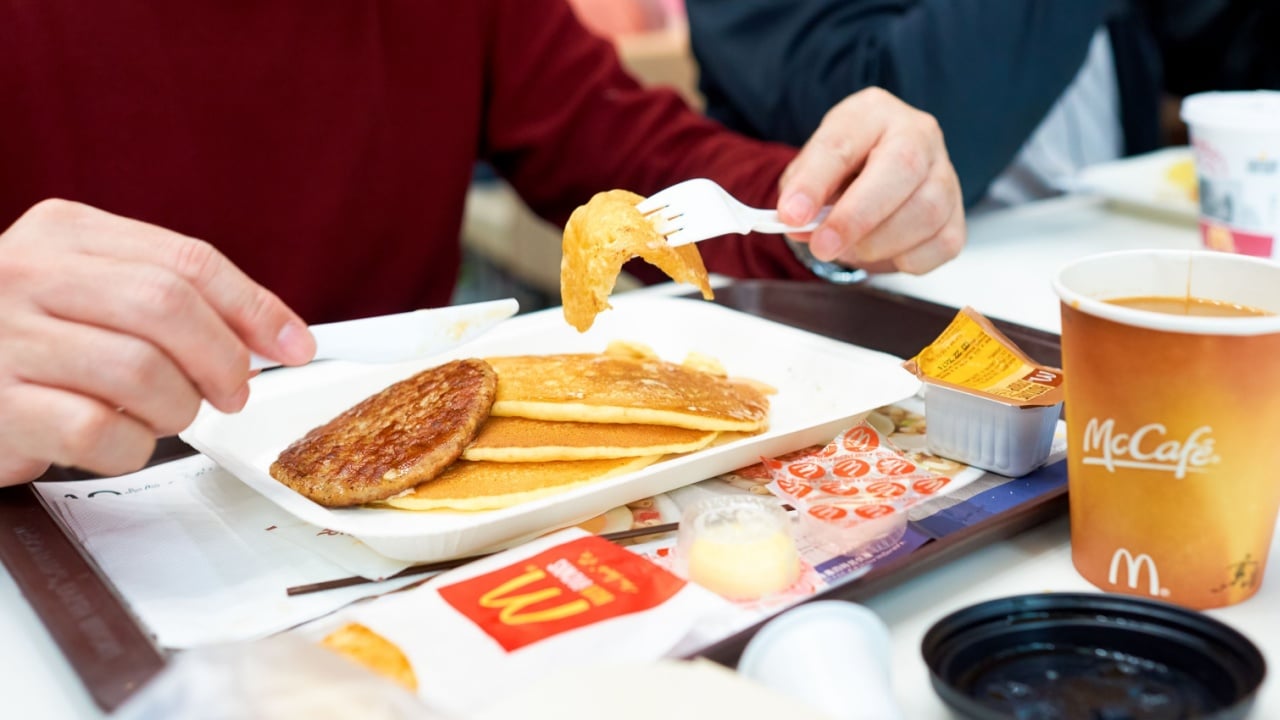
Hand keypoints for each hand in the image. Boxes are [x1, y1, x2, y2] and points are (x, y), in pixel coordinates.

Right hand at [0, 199, 314, 484]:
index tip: (295, 346)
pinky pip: (95, 431)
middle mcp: (25, 272)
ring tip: (164, 415)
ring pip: (138, 371)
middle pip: (166, 307)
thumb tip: (275, 334)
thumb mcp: (93, 293)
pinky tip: (118, 440)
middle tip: (232, 393)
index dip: (255, 309)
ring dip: (176, 408)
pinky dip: (130, 447)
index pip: (188, 261)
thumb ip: (174, 299)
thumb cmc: (28, 341)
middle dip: (222, 360)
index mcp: (65, 232)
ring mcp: (2, 337)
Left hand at [777, 87, 964, 274]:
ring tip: (850, 249)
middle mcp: (918, 133)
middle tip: (823, 246)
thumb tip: (798, 225)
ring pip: (927, 211)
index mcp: (871, 113)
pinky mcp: (959, 214)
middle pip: (902, 168)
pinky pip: (943, 244)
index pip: (842, 143)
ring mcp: (945, 172)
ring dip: (879, 243)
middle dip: (857, 217)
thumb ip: (800, 193)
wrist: (878, 174)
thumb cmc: (844, 170)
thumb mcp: (810, 169)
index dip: (814, 183)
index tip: (791, 215)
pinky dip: (907, 259)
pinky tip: (884, 252)